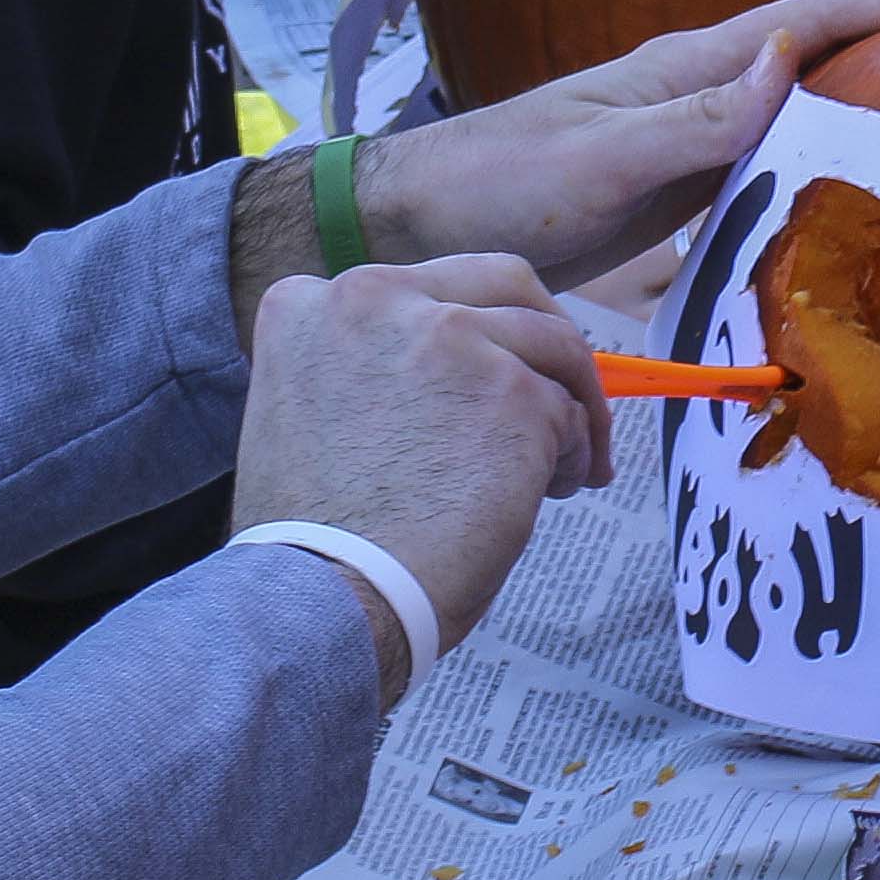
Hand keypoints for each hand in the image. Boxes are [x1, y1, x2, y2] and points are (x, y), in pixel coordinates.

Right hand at [230, 257, 612, 688]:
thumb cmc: (314, 540)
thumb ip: (364, 370)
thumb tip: (447, 383)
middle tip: (565, 390)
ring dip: (570, 403)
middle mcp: (376, 297)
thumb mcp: (304, 416)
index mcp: (309, 304)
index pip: (419, 289)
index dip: (465, 334)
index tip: (480, 379)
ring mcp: (450, 337)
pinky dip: (575, 454)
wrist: (325, 596)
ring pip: (551, 343)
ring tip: (566, 467)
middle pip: (502, 283)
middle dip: (544, 337)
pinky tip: (554, 494)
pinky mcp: (511, 390)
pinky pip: (570, 411)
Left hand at [357, 0, 879, 287]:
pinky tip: (870, 136)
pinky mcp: (682, 172)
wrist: (422, 217)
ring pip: (816, 75)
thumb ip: (696, 119)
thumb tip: (794, 56)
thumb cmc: (500, 188)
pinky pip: (785, 132)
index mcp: (689, 65)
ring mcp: (693, 123)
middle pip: (831, 28)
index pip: (821, 15)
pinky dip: (843, 118)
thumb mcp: (601, 161)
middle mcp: (702, 80)